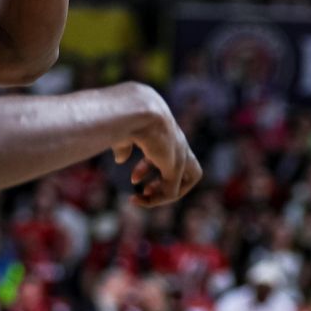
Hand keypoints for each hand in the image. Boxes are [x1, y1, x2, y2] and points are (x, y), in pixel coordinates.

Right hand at [112, 84, 202, 206]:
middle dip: (169, 180)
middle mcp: (178, 144)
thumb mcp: (123, 132)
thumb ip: (124, 145)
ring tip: (144, 196)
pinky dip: (158, 200)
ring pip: (189, 179)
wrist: (138, 110)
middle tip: (146, 189)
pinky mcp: (175, 167)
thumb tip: (121, 158)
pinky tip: (140, 199)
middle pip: (189, 166)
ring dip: (165, 193)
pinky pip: (172, 192)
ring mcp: (180, 156)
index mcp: (166, 133)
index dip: (150, 167)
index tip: (134, 177)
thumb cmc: (126, 117)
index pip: (166, 152)